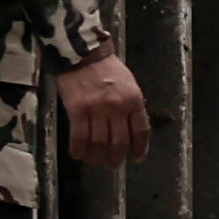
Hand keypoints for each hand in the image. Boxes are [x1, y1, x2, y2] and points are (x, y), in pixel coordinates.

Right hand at [53, 53, 149, 168]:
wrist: (82, 53)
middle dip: (116, 158)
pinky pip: (79, 137)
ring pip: (99, 144)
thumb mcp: (129, 85)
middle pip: (119, 143)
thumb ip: (131, 106)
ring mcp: (97, 110)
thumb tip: (131, 130)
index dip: (139, 149)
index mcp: (134, 101)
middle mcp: (118, 108)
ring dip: (97, 157)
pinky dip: (79, 150)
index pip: (140, 131)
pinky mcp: (77, 110)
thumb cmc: (107, 68)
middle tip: (112, 165)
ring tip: (95, 161)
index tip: (136, 159)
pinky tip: (79, 155)